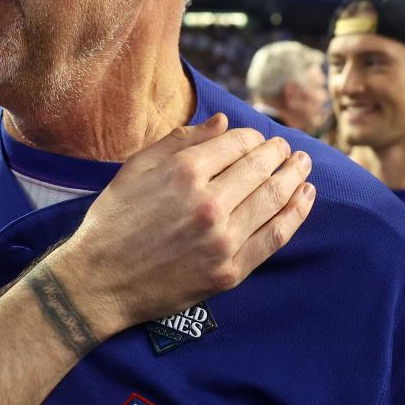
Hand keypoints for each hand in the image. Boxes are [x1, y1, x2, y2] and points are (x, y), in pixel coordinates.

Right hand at [48, 114, 314, 336]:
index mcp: (184, 172)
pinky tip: (305, 197)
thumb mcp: (136, 169)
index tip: (258, 138)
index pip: (238, 144)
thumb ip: (180, 141)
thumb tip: (223, 122)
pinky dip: (296, 214)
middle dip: (279, 153)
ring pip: (274, 199)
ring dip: (295, 177)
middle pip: (261, 169)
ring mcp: (222, 240)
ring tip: (304, 166)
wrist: (98, 282)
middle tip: (288, 149)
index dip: (253, 137)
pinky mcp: (230, 271)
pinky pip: (275, 237)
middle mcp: (208, 203)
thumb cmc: (113, 221)